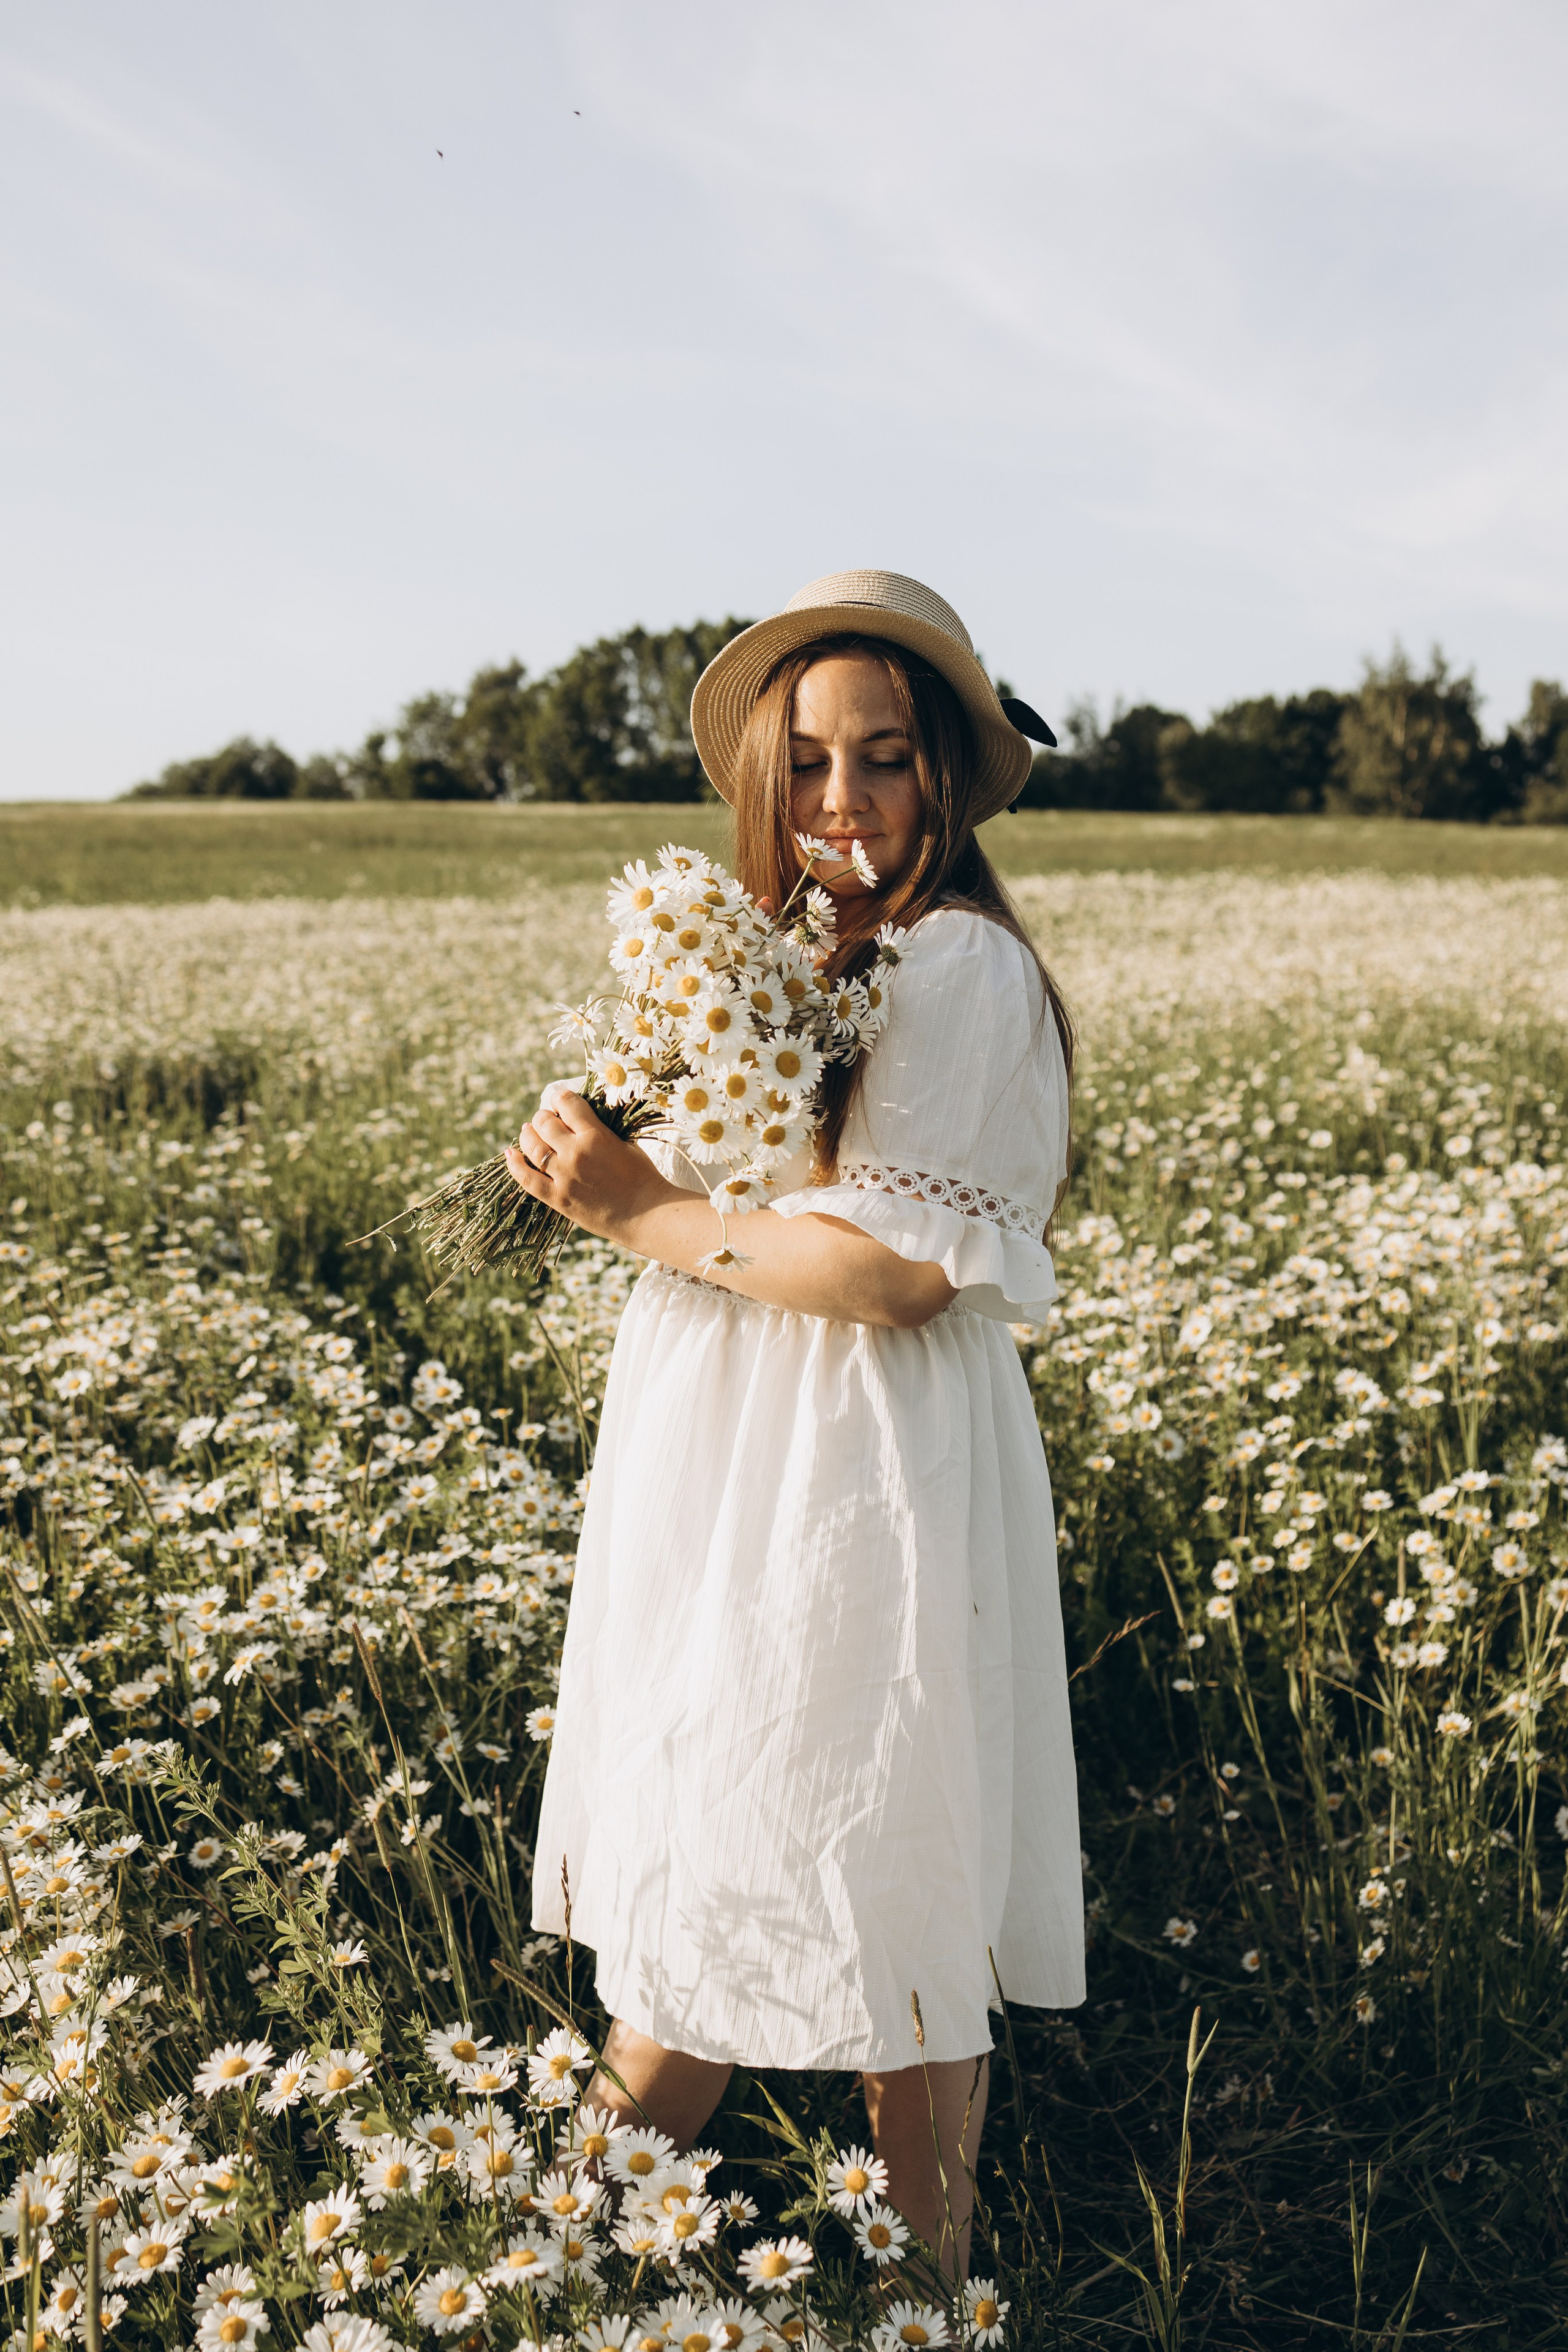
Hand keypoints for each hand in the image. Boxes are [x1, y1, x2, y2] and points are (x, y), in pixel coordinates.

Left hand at [504, 1090, 672, 1246]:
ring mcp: (563, 1177)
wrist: (647, 1214)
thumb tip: (579, 1117)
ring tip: (529, 1131)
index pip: (565, 1102)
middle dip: (544, 1116)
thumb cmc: (642, 1176)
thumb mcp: (625, 1142)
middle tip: (548, 1119)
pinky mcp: (557, 1199)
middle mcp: (575, 1153)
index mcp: (594, 1135)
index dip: (560, 1098)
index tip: (561, 1102)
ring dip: (528, 1134)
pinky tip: (510, 1154)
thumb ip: (600, 1128)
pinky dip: (515, 1165)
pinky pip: (526, 1179)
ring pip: (532, 1147)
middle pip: (544, 1122)